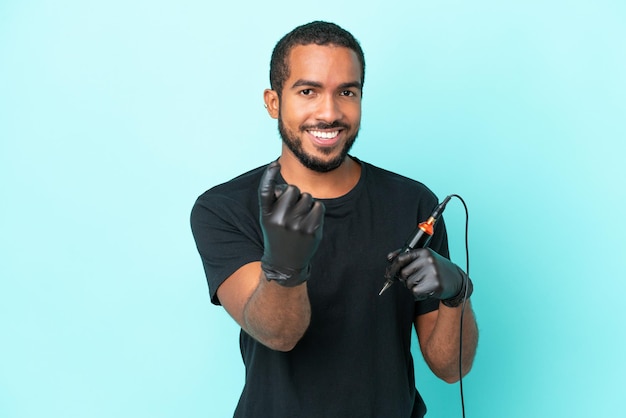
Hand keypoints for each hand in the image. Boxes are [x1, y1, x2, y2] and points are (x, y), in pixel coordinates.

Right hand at [258, 161, 324, 286]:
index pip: (266, 190)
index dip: (269, 174)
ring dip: (306, 203)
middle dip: (294, 194)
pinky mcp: (311, 230)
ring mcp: (296, 225)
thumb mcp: (269, 219)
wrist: (285, 263)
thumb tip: (289, 187)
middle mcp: (279, 219)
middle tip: (291, 210)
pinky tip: (309, 221)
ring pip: (307, 197)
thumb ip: (275, 201)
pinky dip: (316, 210)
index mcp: (266, 214)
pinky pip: (319, 206)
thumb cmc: (278, 234)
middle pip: (293, 189)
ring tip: (299, 218)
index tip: (276, 164)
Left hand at [385, 248, 472, 306]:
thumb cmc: (437, 269)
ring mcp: (432, 272)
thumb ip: (408, 257)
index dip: (392, 267)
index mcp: (424, 252)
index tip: (389, 274)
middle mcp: (428, 260)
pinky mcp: (434, 284)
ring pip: (408, 283)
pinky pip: (415, 291)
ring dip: (413, 286)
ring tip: (424, 283)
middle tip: (415, 279)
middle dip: (405, 279)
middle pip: (403, 273)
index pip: (401, 258)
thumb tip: (389, 258)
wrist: (457, 281)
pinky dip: (418, 293)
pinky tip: (427, 289)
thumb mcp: (425, 259)